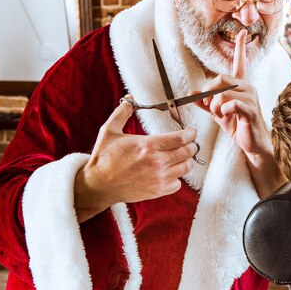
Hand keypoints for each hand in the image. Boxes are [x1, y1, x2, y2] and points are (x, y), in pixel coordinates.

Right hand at [74, 98, 197, 221]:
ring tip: (181, 156)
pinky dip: (177, 177)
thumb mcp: (109, 131)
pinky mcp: (157, 191)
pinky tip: (170, 171)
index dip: (190, 133)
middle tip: (189, 143)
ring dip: (187, 160)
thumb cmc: (103, 159)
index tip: (191, 131)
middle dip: (192, 145)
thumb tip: (130, 98)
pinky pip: (178, 183)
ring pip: (186, 167)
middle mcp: (156, 162)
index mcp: (147, 145)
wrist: (98, 185)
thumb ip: (122, 113)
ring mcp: (158, 178)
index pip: (180, 138)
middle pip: (188, 152)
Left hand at [193, 30, 270, 156]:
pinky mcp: (250, 109)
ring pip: (222, 93)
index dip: (239, 47)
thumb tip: (191, 93)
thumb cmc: (237, 126)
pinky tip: (227, 117)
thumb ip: (205, 102)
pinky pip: (231, 104)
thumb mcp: (218, 113)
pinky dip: (224, 111)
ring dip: (215, 107)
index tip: (241, 32)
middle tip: (211, 107)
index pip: (240, 62)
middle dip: (209, 93)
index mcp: (240, 85)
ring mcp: (250, 97)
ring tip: (221, 115)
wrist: (252, 143)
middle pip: (220, 79)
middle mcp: (247, 87)